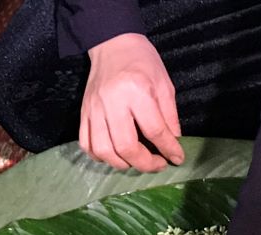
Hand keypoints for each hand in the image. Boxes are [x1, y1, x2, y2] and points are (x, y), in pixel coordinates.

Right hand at [81, 33, 183, 170]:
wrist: (112, 44)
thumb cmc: (142, 62)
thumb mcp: (164, 85)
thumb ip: (170, 116)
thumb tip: (174, 145)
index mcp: (137, 91)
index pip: (154, 130)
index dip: (168, 149)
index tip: (177, 159)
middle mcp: (112, 102)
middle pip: (126, 146)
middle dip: (146, 163)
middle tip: (158, 164)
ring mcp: (94, 109)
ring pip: (104, 150)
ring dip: (123, 164)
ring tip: (137, 161)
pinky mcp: (84, 112)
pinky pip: (86, 144)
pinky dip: (100, 157)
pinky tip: (115, 155)